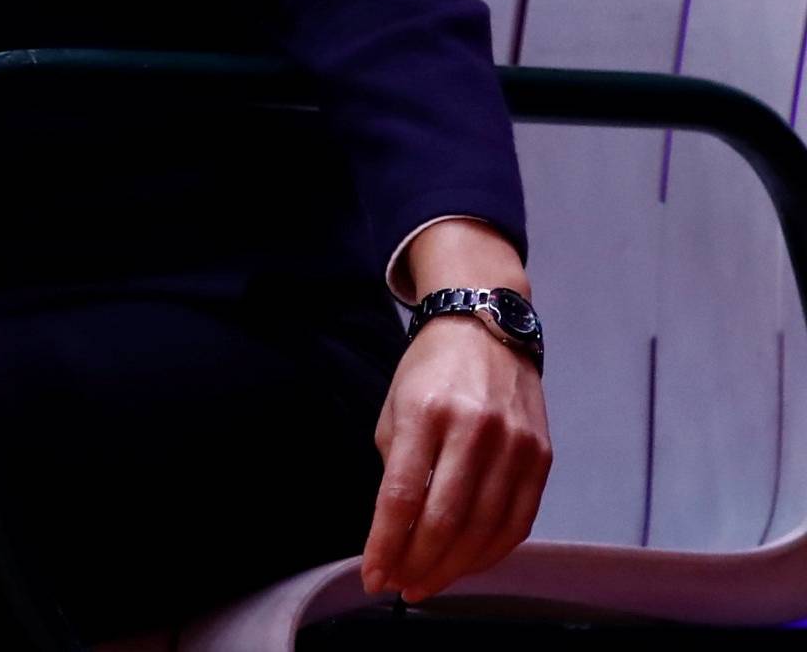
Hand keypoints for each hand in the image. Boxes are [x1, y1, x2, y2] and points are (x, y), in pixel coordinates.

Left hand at [360, 317, 550, 604]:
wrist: (486, 327)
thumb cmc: (429, 370)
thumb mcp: (396, 406)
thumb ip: (396, 466)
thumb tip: (395, 535)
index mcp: (425, 411)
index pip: (401, 496)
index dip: (386, 545)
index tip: (372, 577)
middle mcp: (473, 428)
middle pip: (444, 521)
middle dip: (417, 565)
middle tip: (399, 587)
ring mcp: (513, 444)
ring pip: (483, 531)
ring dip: (452, 569)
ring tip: (426, 584)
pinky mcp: (541, 457)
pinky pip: (517, 524)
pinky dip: (490, 554)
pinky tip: (466, 564)